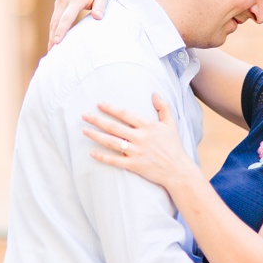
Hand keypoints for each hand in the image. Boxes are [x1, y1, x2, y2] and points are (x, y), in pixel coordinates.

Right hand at [48, 0, 112, 50]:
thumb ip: (100, 7)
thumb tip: (97, 17)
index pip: (66, 18)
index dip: (61, 31)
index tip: (57, 42)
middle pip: (56, 21)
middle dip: (53, 37)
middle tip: (51, 52)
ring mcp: (60, 0)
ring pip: (53, 20)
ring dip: (51, 34)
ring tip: (50, 49)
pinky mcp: (59, 2)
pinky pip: (55, 17)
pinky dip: (53, 28)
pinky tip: (53, 39)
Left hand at [82, 94, 199, 189]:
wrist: (178, 170)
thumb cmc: (174, 146)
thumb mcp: (171, 124)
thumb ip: (163, 107)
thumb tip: (154, 92)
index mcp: (148, 126)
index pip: (125, 114)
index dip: (111, 108)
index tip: (99, 104)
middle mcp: (140, 138)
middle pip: (114, 127)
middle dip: (97, 120)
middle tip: (84, 116)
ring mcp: (136, 152)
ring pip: (111, 142)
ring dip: (96, 136)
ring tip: (84, 131)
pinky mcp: (134, 165)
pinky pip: (115, 160)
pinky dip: (102, 157)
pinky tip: (91, 152)